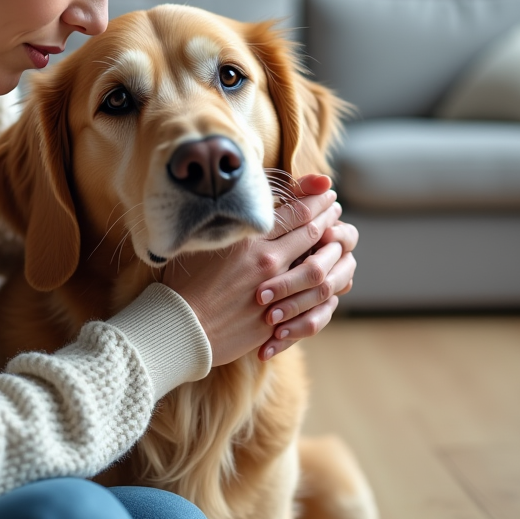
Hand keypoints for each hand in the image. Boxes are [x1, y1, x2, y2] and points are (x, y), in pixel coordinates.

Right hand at [162, 175, 343, 367]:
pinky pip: (312, 295)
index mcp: (248, 238)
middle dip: (328, 215)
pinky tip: (327, 271)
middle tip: (335, 206)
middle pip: (311, 231)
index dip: (314, 199)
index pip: (295, 211)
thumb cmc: (185, 282)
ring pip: (317, 262)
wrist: (181, 327)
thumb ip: (228, 223)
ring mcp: (276, 289)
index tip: (324, 190)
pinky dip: (324, 279)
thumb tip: (245, 205)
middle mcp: (267, 260)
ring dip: (332, 245)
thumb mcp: (202, 241)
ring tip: (337, 236)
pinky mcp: (279, 316)